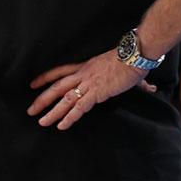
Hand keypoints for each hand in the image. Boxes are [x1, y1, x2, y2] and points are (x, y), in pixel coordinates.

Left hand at [27, 50, 157, 130]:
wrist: (135, 55)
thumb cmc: (132, 60)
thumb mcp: (125, 70)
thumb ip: (134, 82)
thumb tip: (150, 89)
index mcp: (85, 65)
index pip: (59, 71)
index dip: (45, 77)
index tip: (32, 84)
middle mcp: (83, 74)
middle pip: (57, 86)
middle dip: (42, 99)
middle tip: (30, 110)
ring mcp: (89, 83)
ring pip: (64, 98)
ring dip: (51, 111)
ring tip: (41, 121)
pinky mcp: (96, 92)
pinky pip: (79, 107)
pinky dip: (69, 117)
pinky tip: (61, 125)